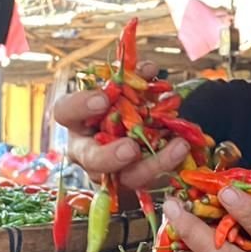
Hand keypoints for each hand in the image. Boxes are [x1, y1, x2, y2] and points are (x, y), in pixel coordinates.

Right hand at [52, 61, 188, 192]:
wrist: (132, 130)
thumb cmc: (119, 104)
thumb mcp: (124, 88)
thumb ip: (133, 78)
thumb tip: (149, 69)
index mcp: (77, 120)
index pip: (66, 111)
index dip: (81, 105)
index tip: (103, 98)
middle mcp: (87, 149)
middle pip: (92, 159)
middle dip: (111, 156)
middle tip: (130, 149)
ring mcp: (110, 171)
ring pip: (126, 176)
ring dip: (153, 164)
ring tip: (179, 146)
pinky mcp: (134, 181)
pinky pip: (151, 178)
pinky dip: (170, 162)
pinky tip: (184, 146)